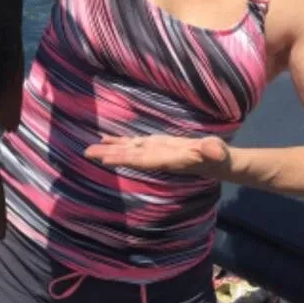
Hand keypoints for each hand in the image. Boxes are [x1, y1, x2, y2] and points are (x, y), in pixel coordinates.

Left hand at [84, 133, 230, 177]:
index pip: (142, 160)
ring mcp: (153, 152)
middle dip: (108, 156)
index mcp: (167, 160)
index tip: (106, 160)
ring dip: (108, 149)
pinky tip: (105, 140)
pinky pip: (132, 144)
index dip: (124, 159)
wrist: (215, 162)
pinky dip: (118, 142)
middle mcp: (155, 158)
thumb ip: (212, 151)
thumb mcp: (216, 152)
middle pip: (128, 157)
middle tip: (86, 154)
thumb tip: (214, 151)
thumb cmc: (217, 156)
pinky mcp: (154, 145)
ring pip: (127, 150)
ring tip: (89, 149)